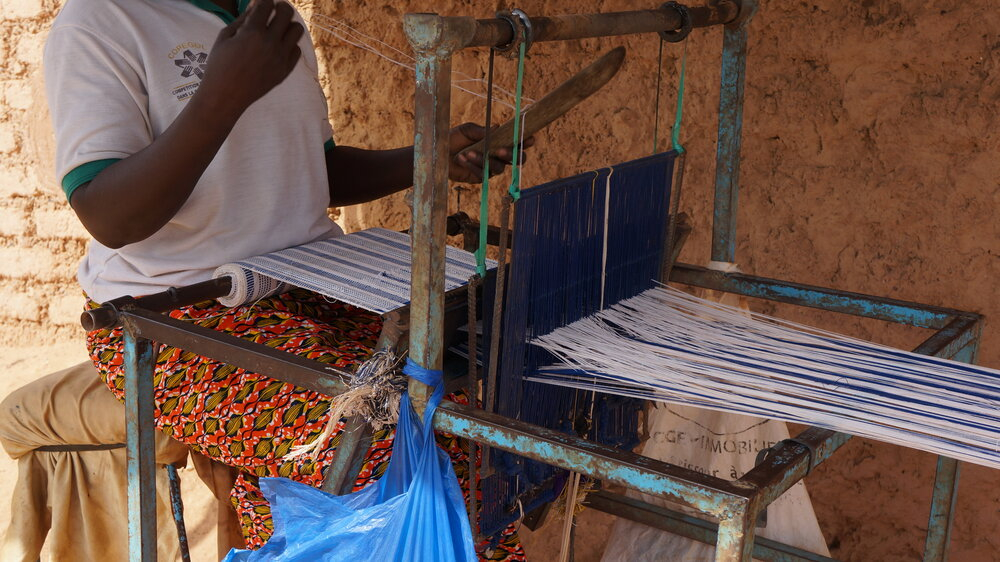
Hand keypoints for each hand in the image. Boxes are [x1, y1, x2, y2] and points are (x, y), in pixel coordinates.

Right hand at [197, 0, 304, 117]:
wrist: (225, 95)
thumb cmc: (219, 64)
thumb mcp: (225, 36)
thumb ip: (243, 18)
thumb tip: (256, 4)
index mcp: (253, 33)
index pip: (267, 4)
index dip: (264, 1)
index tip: (262, 4)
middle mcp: (270, 43)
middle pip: (287, 13)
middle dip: (280, 7)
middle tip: (274, 10)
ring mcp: (280, 58)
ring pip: (297, 30)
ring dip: (288, 25)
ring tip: (278, 29)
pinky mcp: (285, 70)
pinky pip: (296, 50)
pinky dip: (289, 45)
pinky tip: (278, 47)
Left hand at [448, 122, 535, 183]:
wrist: (438, 152)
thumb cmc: (454, 138)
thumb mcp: (467, 130)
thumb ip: (482, 130)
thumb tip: (497, 128)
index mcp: (498, 141)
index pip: (517, 141)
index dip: (525, 140)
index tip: (529, 138)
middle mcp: (498, 155)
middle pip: (517, 159)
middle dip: (512, 155)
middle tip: (501, 150)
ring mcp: (491, 167)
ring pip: (499, 168)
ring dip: (484, 159)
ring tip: (469, 153)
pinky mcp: (481, 177)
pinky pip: (483, 174)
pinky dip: (473, 165)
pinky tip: (462, 158)